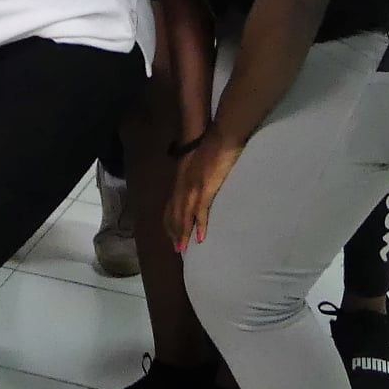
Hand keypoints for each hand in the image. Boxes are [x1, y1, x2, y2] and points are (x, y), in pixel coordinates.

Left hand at [167, 134, 243, 251]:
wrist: (218, 139)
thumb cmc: (210, 149)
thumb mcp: (195, 164)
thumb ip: (192, 175)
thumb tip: (195, 184)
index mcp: (180, 181)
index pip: (171, 205)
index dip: (170, 221)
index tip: (171, 235)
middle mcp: (183, 186)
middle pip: (175, 214)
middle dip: (174, 232)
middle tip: (176, 249)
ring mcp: (193, 188)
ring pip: (184, 216)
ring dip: (183, 234)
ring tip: (183, 249)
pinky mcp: (205, 189)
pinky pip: (200, 212)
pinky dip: (199, 226)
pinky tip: (200, 238)